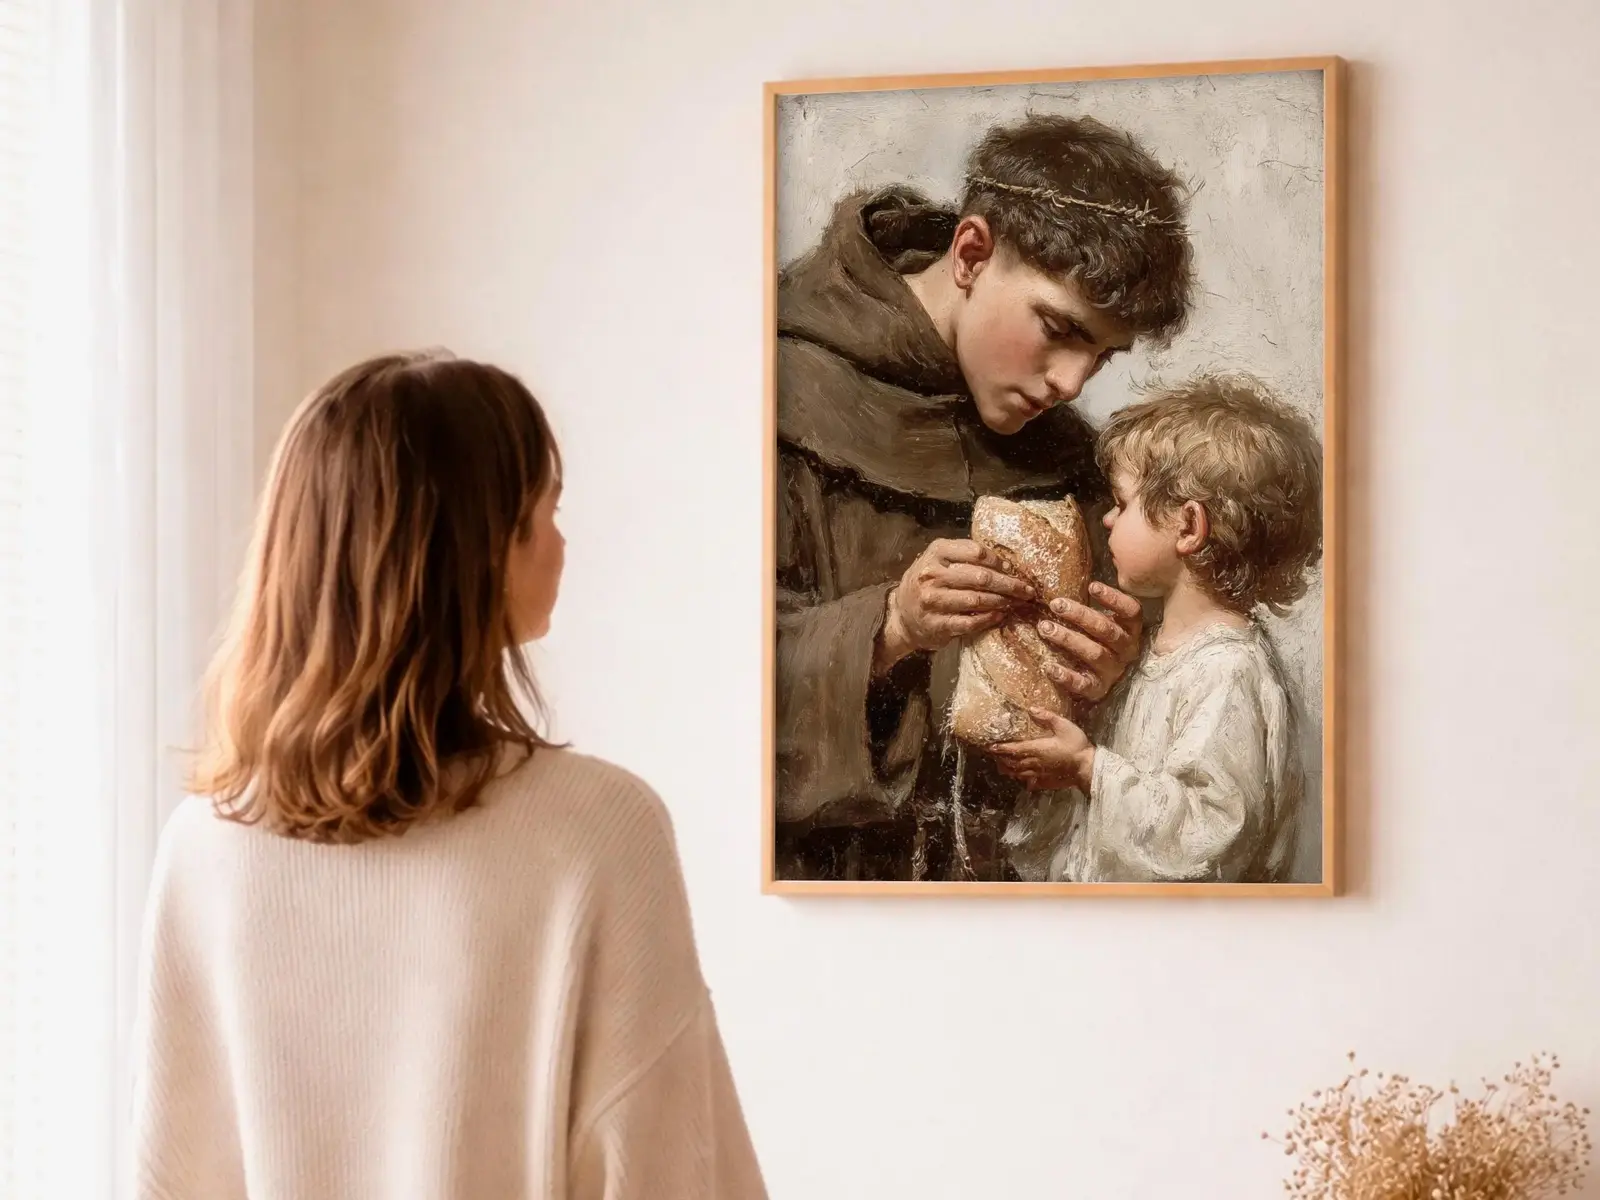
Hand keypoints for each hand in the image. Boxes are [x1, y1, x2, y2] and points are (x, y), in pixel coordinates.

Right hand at [873, 539, 1035, 675]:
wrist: (901, 614)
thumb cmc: (929, 583)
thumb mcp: (940, 560)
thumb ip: (965, 557)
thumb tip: (1006, 563)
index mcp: (937, 552)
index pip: (976, 552)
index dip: (999, 562)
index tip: (1012, 570)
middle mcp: (932, 575)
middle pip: (981, 577)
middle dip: (1009, 585)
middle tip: (1027, 590)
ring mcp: (933, 601)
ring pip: (977, 600)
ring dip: (1002, 602)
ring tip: (1017, 603)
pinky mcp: (937, 624)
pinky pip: (970, 622)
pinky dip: (989, 619)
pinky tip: (1000, 616)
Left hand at [991, 707, 1095, 791]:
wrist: (1087, 767)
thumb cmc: (1076, 745)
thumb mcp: (1064, 725)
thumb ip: (1047, 717)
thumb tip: (1031, 709)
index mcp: (1036, 749)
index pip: (1012, 749)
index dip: (1000, 748)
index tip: (989, 746)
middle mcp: (1033, 763)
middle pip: (1011, 763)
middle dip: (999, 758)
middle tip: (992, 754)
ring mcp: (1038, 774)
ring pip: (1017, 773)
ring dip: (1007, 768)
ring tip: (1000, 764)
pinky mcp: (1045, 781)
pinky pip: (1028, 781)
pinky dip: (1020, 778)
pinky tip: (1020, 776)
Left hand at [1032, 581, 1142, 703]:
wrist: (1096, 681)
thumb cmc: (1095, 641)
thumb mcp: (1099, 623)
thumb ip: (1090, 608)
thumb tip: (1064, 581)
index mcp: (1130, 630)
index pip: (1131, 611)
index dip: (1114, 598)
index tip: (1092, 586)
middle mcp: (1126, 650)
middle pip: (1107, 630)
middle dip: (1080, 615)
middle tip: (1055, 604)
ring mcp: (1113, 671)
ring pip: (1095, 653)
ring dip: (1068, 639)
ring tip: (1045, 628)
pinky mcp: (1098, 690)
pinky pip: (1083, 684)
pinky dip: (1066, 676)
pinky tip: (1049, 667)